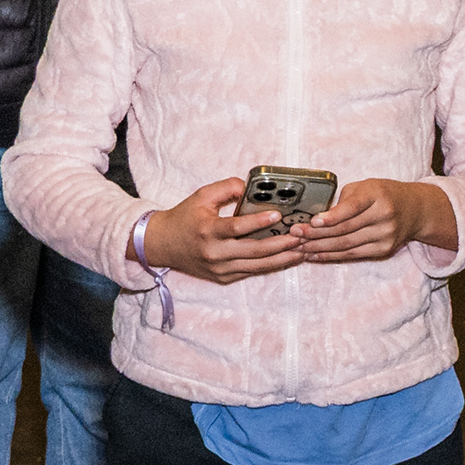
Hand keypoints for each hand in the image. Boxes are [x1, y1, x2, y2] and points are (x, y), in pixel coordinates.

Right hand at [136, 177, 309, 283]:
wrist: (162, 245)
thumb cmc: (184, 219)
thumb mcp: (200, 197)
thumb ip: (226, 188)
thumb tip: (249, 187)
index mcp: (207, 231)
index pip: (236, 227)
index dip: (258, 222)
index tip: (278, 216)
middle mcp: (214, 253)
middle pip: (254, 250)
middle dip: (281, 244)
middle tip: (302, 236)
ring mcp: (219, 268)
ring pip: (258, 265)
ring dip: (282, 258)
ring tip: (303, 250)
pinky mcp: (223, 277)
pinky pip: (252, 272)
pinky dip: (271, 265)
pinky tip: (287, 258)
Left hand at [286, 177, 458, 263]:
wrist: (415, 210)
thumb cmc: (382, 195)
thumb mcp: (364, 187)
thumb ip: (343, 200)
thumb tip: (316, 216)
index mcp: (377, 195)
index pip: (353, 207)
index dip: (332, 216)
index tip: (313, 221)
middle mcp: (384, 216)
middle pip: (345, 229)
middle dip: (316, 233)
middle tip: (294, 234)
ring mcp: (385, 235)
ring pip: (346, 244)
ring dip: (318, 247)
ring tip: (297, 246)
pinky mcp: (383, 250)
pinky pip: (352, 255)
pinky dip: (330, 256)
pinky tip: (313, 255)